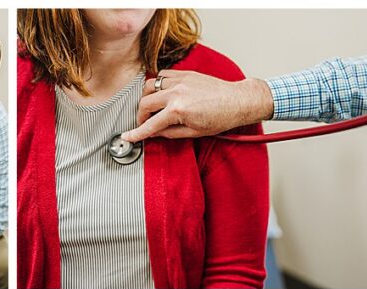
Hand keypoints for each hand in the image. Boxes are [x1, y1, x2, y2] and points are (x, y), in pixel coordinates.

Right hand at [122, 70, 274, 142]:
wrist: (238, 101)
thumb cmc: (221, 117)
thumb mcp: (194, 132)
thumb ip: (169, 133)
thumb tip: (154, 133)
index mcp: (178, 110)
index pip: (150, 124)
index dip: (137, 133)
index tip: (128, 136)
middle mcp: (176, 92)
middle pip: (145, 103)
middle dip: (141, 116)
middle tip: (145, 123)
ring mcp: (180, 80)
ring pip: (149, 86)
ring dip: (147, 98)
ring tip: (152, 107)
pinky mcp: (185, 73)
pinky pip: (162, 76)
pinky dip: (158, 85)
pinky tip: (162, 93)